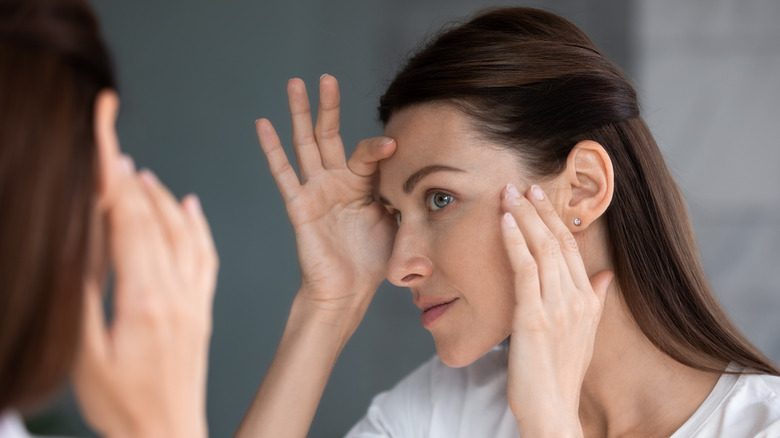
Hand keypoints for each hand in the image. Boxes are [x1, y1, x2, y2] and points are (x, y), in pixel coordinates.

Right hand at [72, 156, 217, 437]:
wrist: (167, 434)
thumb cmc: (121, 405)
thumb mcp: (86, 356)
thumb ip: (83, 298)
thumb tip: (80, 246)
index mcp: (143, 301)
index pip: (128, 225)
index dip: (114, 181)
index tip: (104, 147)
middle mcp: (175, 294)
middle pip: (155, 222)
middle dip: (131, 181)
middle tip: (115, 149)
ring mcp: (193, 301)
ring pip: (184, 234)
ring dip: (163, 199)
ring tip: (143, 174)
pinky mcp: (202, 310)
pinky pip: (207, 258)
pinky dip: (199, 227)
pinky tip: (191, 207)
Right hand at [256, 75, 395, 325]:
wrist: (348, 291)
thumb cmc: (373, 260)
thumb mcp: (398, 223)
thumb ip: (406, 198)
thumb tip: (431, 183)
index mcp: (362, 184)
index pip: (367, 153)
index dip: (379, 148)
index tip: (394, 145)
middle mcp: (337, 182)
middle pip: (330, 135)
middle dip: (328, 106)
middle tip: (326, 77)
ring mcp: (316, 191)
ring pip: (305, 145)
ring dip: (300, 114)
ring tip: (294, 84)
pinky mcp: (300, 206)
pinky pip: (283, 174)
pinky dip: (272, 149)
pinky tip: (263, 124)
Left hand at [500, 183, 612, 436]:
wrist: (552, 409)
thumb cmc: (561, 373)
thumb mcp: (585, 334)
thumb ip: (596, 300)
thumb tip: (606, 275)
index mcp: (587, 300)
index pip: (571, 248)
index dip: (554, 219)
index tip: (540, 197)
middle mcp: (576, 298)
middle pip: (557, 242)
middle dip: (538, 210)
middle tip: (522, 184)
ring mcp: (556, 306)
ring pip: (541, 249)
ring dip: (523, 217)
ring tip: (509, 193)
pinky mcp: (533, 316)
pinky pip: (524, 269)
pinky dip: (514, 241)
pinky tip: (504, 222)